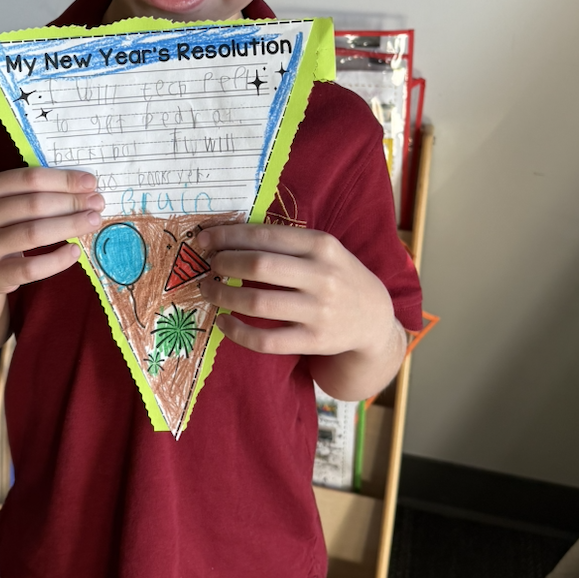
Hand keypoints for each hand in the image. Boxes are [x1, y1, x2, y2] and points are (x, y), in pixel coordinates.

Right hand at [0, 167, 103, 297]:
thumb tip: (85, 187)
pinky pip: (31, 268)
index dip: (63, 180)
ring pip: (33, 234)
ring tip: (93, 221)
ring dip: (69, 226)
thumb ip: (36, 192)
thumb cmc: (1, 227)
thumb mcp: (7, 203)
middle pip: (34, 205)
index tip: (91, 183)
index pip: (29, 178)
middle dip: (71, 203)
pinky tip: (75, 252)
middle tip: (97, 203)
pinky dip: (56, 260)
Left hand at [193, 223, 404, 397]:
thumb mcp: (323, 250)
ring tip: (209, 290)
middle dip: (224, 263)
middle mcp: (321, 276)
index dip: (228, 236)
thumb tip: (228, 237)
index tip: (204, 239)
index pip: (265, 235)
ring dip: (224, 294)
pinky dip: (238, 332)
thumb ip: (285, 243)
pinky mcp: (314, 341)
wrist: (374, 318)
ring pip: (258, 302)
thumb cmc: (338, 276)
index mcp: (321, 245)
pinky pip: (266, 340)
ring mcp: (318, 311)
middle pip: (259, 266)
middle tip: (209, 265)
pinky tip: (224, 322)